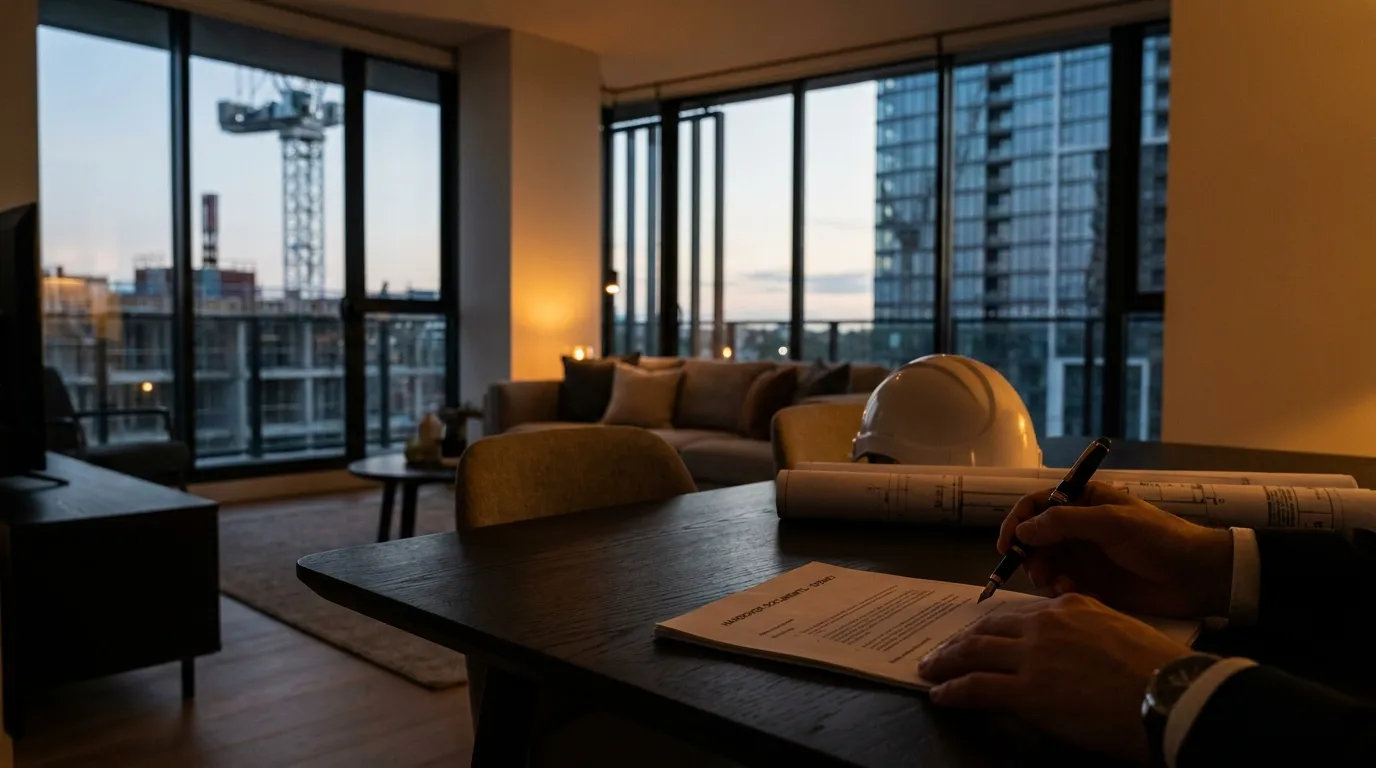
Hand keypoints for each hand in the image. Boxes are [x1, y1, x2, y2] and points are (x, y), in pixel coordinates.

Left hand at [920, 593, 1192, 763]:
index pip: (1018, 614)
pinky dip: (952, 689)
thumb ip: (1090, 632)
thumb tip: (1075, 649)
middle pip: (987, 629)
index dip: (992, 626)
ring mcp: (1032, 656)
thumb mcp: (1119, 632)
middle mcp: (1044, 624)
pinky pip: (975, 687)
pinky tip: (940, 694)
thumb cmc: (1160, 671)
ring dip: (945, 661)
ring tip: (929, 669)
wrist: (1172, 695)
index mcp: (1069, 607)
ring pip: (973, 652)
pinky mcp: (1026, 691)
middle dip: (960, 641)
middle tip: (942, 650)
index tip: (978, 634)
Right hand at [1000, 481, 1233, 618]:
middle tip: (1039, 574)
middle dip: (1031, 556)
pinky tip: (1078, 595)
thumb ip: (1064, 522)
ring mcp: (1083, 556)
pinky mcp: (1091, 583)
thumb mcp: (1111, 523)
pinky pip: (1061, 586)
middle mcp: (1078, 527)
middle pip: (1035, 539)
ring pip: (1045, 565)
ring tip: (1064, 587)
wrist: (1198, 577)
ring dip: (1046, 576)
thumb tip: (1022, 530)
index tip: (1007, 547)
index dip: (1017, 524)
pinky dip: (1062, 591)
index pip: (1036, 506)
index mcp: (1083, 502)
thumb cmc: (1158, 539)